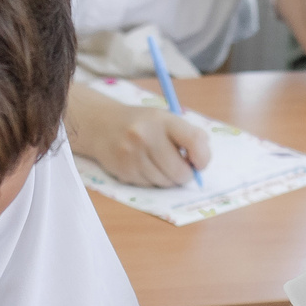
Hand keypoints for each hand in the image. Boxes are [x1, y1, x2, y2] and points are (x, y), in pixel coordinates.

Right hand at [72, 101, 209, 187]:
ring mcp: (133, 155)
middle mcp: (146, 136)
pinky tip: (144, 166)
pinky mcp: (124, 170)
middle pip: (179, 171)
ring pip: (165, 182)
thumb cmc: (142, 124)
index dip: (203, 157)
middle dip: (185, 175)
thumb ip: (188, 136)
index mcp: (162, 120)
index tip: (200, 163)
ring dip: (168, 179)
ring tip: (159, 164)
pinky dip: (152, 180)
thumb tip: (201, 163)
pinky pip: (149, 186)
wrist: (102, 125)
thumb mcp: (165, 119)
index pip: (194, 141)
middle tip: (182, 169)